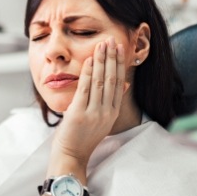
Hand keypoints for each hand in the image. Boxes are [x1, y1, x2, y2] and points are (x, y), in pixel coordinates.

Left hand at [50, 36, 125, 171]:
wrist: (71, 155)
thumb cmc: (83, 137)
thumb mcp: (103, 120)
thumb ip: (112, 101)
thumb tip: (125, 84)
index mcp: (112, 112)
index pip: (119, 83)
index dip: (119, 64)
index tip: (120, 48)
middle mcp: (106, 112)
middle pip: (112, 79)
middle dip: (112, 58)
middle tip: (112, 40)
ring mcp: (94, 113)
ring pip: (100, 82)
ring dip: (101, 61)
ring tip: (102, 45)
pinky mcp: (79, 114)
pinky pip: (85, 89)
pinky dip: (88, 73)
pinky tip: (90, 60)